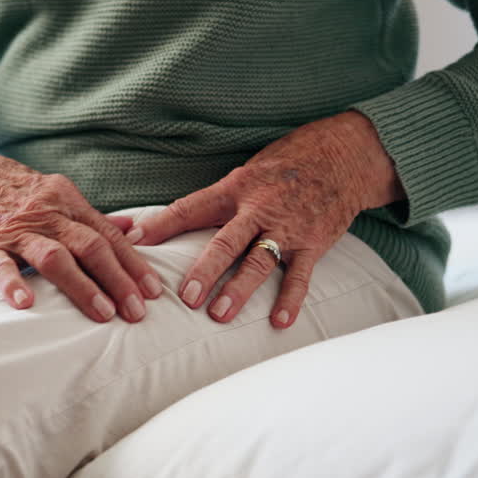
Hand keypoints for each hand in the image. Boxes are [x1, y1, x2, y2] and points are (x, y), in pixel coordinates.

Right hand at [0, 141, 162, 322]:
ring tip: (103, 314)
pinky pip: (0, 264)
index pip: (108, 236)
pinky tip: (26, 304)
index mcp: (68, 202)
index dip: (133, 264)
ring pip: (54, 256)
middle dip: (118, 279)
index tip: (154, 291)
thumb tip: (135, 228)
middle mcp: (47, 213)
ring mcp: (16, 229)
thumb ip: (93, 217)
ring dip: (82, 286)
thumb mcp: (58, 196)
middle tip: (137, 312)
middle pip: (90, 246)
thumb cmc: (16, 194)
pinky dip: (13, 283)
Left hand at [127, 111, 403, 327]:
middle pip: (226, 241)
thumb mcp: (244, 173)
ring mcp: (288, 227)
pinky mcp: (314, 242)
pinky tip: (279, 322)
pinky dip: (291, 300)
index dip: (161, 224)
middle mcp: (259, 207)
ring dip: (239, 289)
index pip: (190, 207)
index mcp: (234, 188)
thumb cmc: (283, 166)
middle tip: (185, 297)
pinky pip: (301, 275)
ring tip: (220, 316)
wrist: (344, 154)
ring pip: (260, 261)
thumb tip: (162, 223)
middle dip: (205, 269)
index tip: (134, 241)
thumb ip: (211, 201)